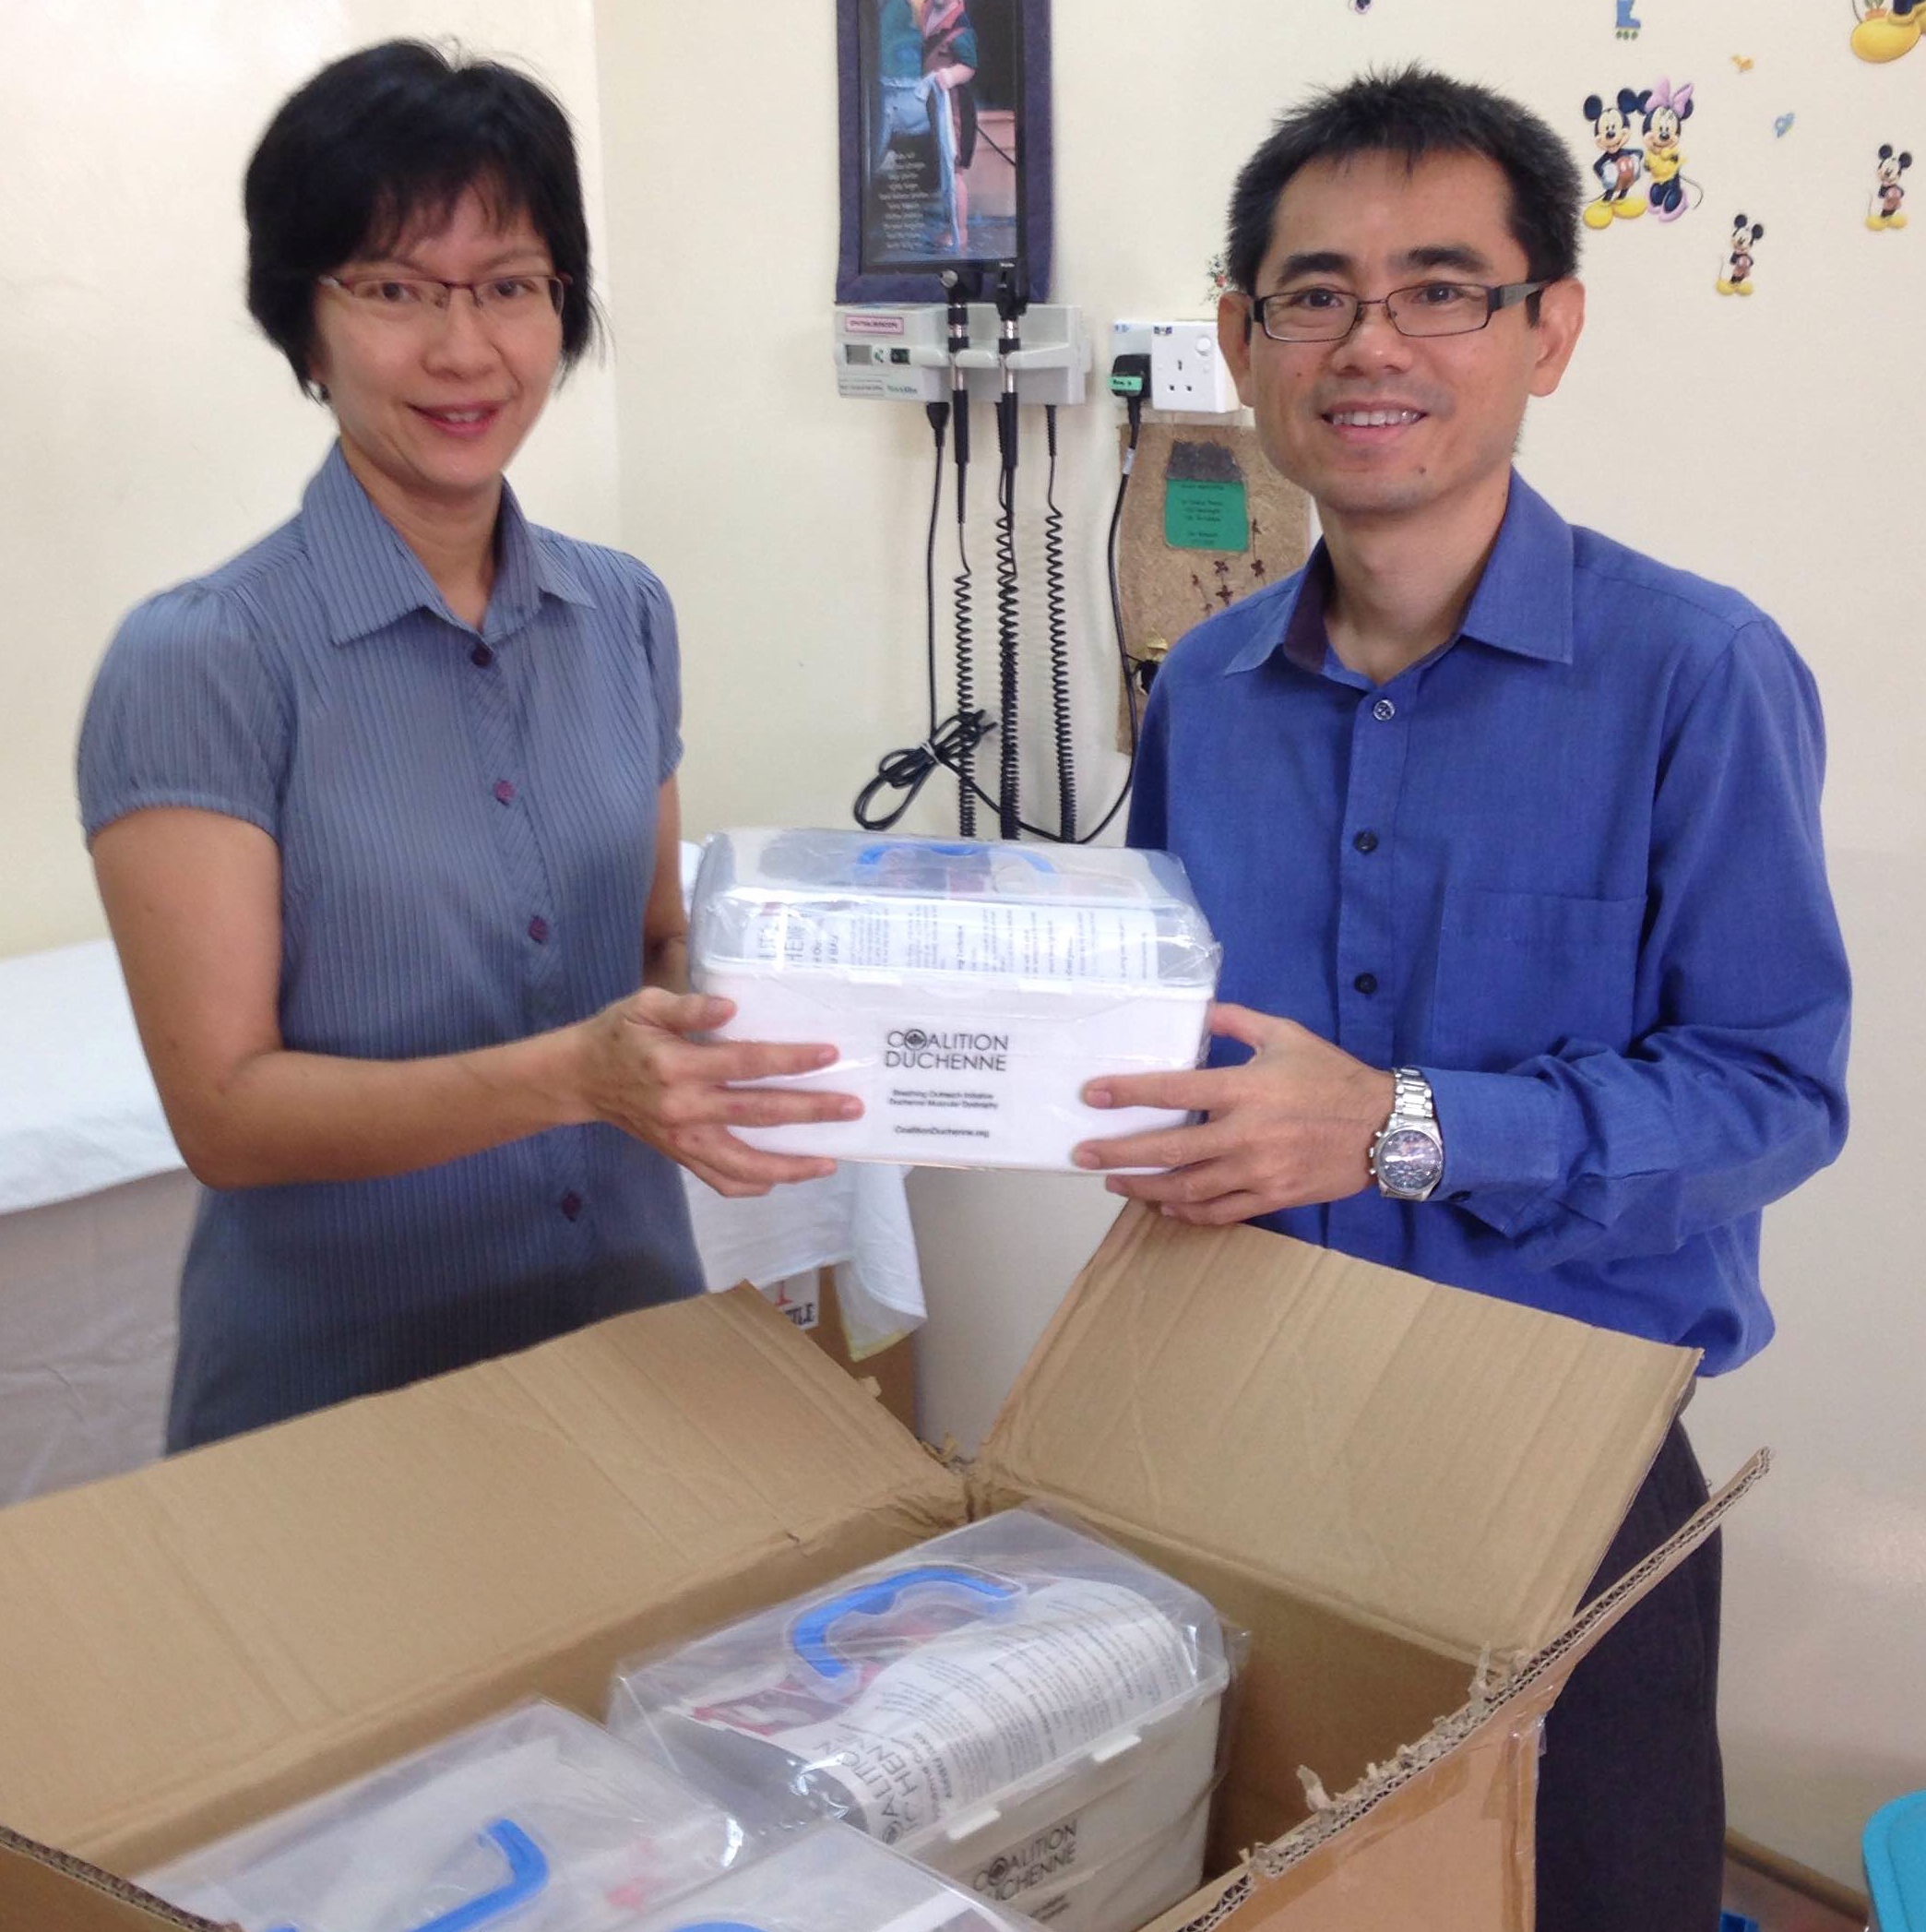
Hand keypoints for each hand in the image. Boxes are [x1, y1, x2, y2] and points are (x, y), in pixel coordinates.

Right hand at [573, 989, 859, 1197]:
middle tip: (851, 1108)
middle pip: (759, 1114)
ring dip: (791, 1166)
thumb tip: (729, 1007)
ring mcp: (683, 1140)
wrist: (580, 1078)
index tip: (828, 1055)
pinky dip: (753, 1184)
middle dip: (809, 1112)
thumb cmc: (618, 1034)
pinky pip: (721, 1181)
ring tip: (830, 1161)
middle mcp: (685, 1109)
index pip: (746, 1063)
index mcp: (678, 1066)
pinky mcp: (680, 1156)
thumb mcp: (645, 1005)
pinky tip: (780, 1179)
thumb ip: (689, 1006)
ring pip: (745, 1163)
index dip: (789, 1060)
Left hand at [1070, 1004, 1394, 1225]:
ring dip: (1145, 1187)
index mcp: (1246, 1089)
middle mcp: (1247, 1134)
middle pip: (1169, 1150)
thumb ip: (1236, 1021)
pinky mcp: (1273, 1196)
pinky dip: (1187, 1212)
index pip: (1175, 1092)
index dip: (1129, 1094)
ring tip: (1114, 1181)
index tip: (1093, 1095)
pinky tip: (1164, 1205)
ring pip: (1188, 1188)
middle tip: (1082, 1154)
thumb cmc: (1332, 1076)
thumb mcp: (1286, 1035)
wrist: (1386, 1127)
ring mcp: (1259, 1171)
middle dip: (1119, 1154)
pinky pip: (1220, 1212)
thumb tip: (1197, 1009)